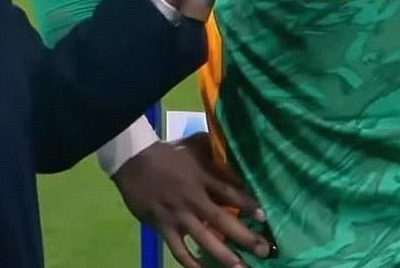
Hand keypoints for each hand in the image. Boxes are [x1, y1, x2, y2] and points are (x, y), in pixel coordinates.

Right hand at [112, 134, 270, 267]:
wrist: (135, 161)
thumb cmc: (170, 153)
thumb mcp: (196, 144)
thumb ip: (216, 149)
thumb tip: (238, 146)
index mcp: (202, 178)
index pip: (230, 193)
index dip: (247, 204)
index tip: (264, 216)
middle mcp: (193, 199)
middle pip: (221, 221)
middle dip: (244, 237)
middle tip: (265, 250)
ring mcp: (178, 216)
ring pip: (204, 240)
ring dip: (224, 256)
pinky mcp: (163, 228)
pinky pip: (179, 251)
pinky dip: (192, 264)